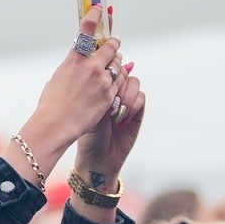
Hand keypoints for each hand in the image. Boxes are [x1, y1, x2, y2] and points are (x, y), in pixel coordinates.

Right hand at [6, 4, 122, 184]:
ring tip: (113, 65)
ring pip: (118, 64)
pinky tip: (114, 82)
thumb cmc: (51, 104)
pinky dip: (118, 79)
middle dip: (113, 43)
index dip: (94, 16)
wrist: (56, 125)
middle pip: (111, 46)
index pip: (87, 30)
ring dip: (116, 62)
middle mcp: (91, 66)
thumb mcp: (57, 78)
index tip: (99, 8)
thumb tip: (76, 65)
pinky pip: (120, 81)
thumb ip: (70, 67)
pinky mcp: (110, 95)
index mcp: (75, 59)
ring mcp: (103, 80)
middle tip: (114, 42)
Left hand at [72, 69, 144, 190]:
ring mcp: (125, 101)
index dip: (108, 65)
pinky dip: (132, 105)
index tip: (103, 68)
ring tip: (114, 113)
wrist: (95, 158)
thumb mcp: (84, 108)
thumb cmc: (84, 134)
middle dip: (117, 78)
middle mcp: (111, 92)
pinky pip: (140, 98)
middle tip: (109, 91)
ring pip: (132, 82)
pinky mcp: (137, 112)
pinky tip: (122, 119)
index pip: (106, 66)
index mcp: (96, 87)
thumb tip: (95, 66)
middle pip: (121, 70)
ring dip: (124, 95)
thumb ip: (93, 88)